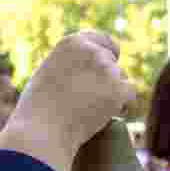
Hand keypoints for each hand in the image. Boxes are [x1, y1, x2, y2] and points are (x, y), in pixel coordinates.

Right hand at [0, 31, 136, 170]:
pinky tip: (107, 115)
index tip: (105, 67)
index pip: (103, 40)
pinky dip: (122, 105)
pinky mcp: (119, 90)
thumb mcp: (49, 71)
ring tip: (91, 109)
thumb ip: (71, 61)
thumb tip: (90, 62)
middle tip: (91, 98)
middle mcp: (92, 51)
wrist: (43, 130)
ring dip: (114, 93)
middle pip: (113, 62)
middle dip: (107, 78)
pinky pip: (130, 95)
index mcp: (72, 42)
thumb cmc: (39, 106)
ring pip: (122, 79)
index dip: (107, 53)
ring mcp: (108, 70)